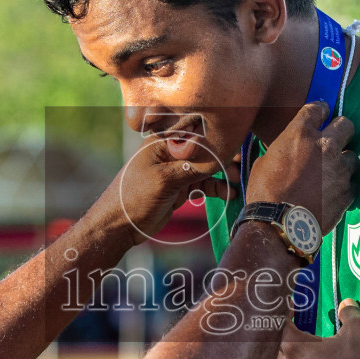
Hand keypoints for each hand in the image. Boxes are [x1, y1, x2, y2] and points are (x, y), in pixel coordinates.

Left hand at [92, 135, 232, 245]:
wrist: (120, 225)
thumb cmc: (134, 197)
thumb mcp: (164, 180)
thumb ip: (191, 168)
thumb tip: (219, 156)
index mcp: (162, 142)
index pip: (194, 133)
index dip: (215, 138)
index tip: (235, 145)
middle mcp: (171, 152)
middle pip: (204, 149)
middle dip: (223, 157)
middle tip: (240, 166)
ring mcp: (176, 169)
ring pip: (206, 167)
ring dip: (222, 174)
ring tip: (239, 181)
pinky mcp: (180, 186)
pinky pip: (203, 183)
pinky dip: (216, 188)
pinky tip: (229, 194)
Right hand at [246, 102, 356, 231]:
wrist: (279, 225)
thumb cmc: (264, 193)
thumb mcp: (264, 162)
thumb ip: (282, 150)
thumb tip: (286, 151)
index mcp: (300, 133)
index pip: (318, 108)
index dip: (321, 110)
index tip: (322, 114)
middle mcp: (325, 146)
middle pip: (346, 125)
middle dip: (342, 130)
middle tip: (335, 140)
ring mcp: (339, 169)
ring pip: (353, 157)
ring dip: (344, 163)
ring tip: (332, 174)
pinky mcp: (348, 191)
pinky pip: (352, 184)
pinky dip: (343, 187)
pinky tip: (332, 194)